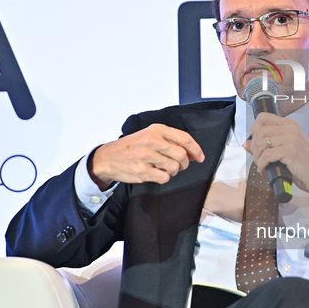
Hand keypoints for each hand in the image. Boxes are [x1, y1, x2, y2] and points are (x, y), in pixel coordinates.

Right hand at [88, 124, 203, 189]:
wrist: (108, 157)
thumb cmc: (132, 147)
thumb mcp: (150, 135)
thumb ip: (170, 141)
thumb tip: (193, 153)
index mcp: (156, 130)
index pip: (185, 139)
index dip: (196, 150)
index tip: (200, 157)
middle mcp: (152, 141)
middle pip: (182, 155)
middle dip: (184, 164)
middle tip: (178, 165)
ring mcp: (146, 156)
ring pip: (174, 168)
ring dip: (172, 171)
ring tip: (162, 168)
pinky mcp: (142, 170)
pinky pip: (164, 177)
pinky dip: (163, 178)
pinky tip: (155, 173)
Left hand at [244, 113, 308, 200]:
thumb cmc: (304, 165)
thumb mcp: (284, 151)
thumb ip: (266, 145)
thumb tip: (246, 144)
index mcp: (289, 124)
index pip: (262, 117)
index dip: (255, 130)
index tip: (257, 144)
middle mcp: (290, 128)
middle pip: (258, 131)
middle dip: (254, 147)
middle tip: (259, 158)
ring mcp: (291, 138)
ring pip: (260, 143)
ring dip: (257, 157)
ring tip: (262, 165)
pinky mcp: (290, 150)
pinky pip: (266, 155)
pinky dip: (262, 164)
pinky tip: (265, 169)